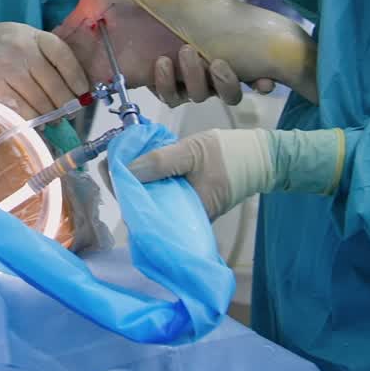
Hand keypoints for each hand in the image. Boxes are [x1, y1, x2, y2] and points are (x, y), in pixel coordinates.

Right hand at [0, 22, 89, 120]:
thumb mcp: (22, 37)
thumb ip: (45, 54)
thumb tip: (74, 87)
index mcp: (32, 35)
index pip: (63, 56)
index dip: (76, 77)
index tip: (81, 93)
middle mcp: (20, 49)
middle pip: (53, 84)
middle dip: (64, 104)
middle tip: (67, 114)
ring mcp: (4, 67)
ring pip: (38, 101)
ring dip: (49, 116)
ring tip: (51, 122)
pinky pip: (19, 109)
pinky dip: (30, 119)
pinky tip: (34, 123)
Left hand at [127, 127, 344, 220]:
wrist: (262, 157)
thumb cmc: (230, 157)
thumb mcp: (192, 153)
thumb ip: (161, 162)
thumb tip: (126, 170)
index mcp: (184, 214)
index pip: (141, 211)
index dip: (120, 189)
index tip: (107, 167)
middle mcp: (181, 217)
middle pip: (141, 205)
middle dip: (122, 184)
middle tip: (110, 158)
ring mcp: (183, 208)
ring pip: (149, 197)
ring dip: (134, 179)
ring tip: (121, 157)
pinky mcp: (186, 197)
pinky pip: (160, 191)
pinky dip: (149, 177)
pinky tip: (140, 162)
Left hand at [150, 0, 275, 107]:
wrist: (133, 22)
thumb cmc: (172, 13)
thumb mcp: (189, 0)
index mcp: (226, 57)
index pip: (253, 77)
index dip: (262, 83)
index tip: (264, 82)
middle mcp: (211, 76)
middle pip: (229, 94)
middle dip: (226, 82)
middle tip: (216, 62)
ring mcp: (188, 84)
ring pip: (199, 96)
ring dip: (195, 78)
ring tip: (185, 52)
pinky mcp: (165, 87)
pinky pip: (170, 97)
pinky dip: (167, 84)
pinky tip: (162, 64)